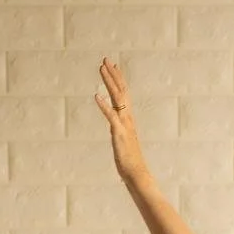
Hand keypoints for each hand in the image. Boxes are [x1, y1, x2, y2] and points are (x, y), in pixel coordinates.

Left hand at [95, 57, 147, 182]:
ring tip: (101, 68)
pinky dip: (103, 106)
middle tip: (106, 60)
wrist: (137, 174)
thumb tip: (116, 127)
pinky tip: (96, 96)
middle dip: (113, 75)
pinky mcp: (119, 133)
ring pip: (117, 98)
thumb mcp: (124, 141)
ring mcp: (123, 125)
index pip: (124, 95)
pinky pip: (110, 117)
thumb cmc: (131, 161)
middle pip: (121, 91)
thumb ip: (120, 131)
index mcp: (128, 119)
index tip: (113, 66)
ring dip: (109, 82)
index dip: (118, 79)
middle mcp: (127, 118)